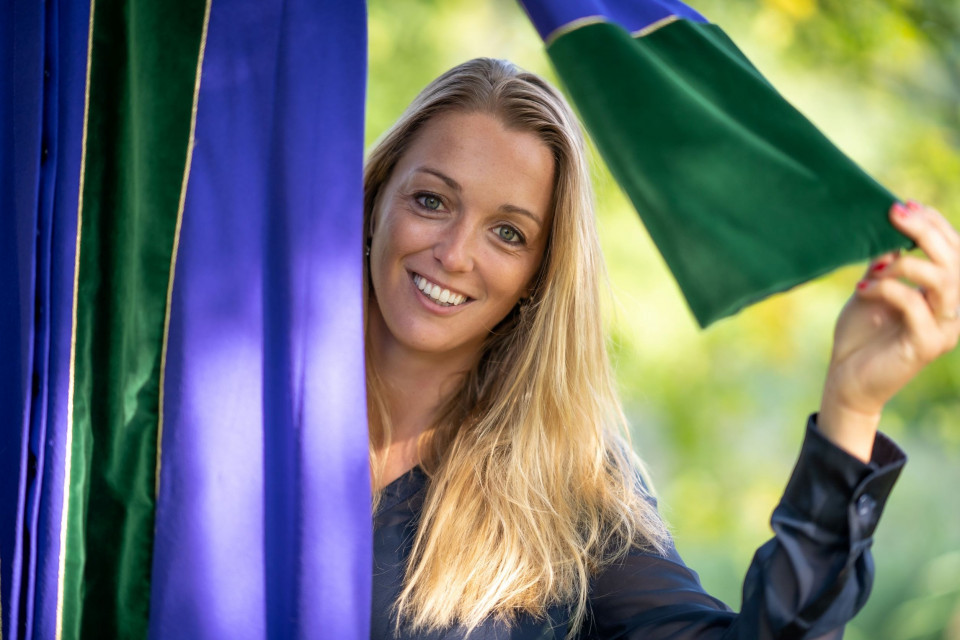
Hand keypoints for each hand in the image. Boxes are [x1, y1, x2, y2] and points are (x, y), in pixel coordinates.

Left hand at [819, 200, 959, 460]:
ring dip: (908, 262)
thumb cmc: (861, 334)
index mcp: (947, 293)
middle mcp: (954, 310)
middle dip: (926, 231)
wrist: (846, 380)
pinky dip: (887, 289)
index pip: (955, 250)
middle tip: (895, 213)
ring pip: (944, 280)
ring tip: (876, 264)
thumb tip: (892, 228)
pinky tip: (861, 289)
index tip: (904, 204)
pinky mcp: (925, 345)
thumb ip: (887, 263)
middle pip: (955, 260)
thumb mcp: (874, 289)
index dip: (935, 223)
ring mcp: (944, 329)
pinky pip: (914, 305)